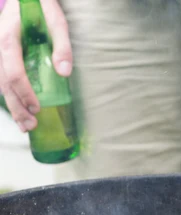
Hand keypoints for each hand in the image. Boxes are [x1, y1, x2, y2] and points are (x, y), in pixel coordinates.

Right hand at [0, 0, 71, 131]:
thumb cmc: (43, 8)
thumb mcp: (57, 21)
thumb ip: (62, 45)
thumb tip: (64, 72)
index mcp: (8, 38)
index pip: (13, 70)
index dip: (24, 91)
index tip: (37, 107)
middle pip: (3, 82)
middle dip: (17, 106)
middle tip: (32, 125)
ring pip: (0, 84)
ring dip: (13, 107)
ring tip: (27, 126)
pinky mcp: (2, 58)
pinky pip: (3, 80)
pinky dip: (11, 97)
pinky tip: (20, 112)